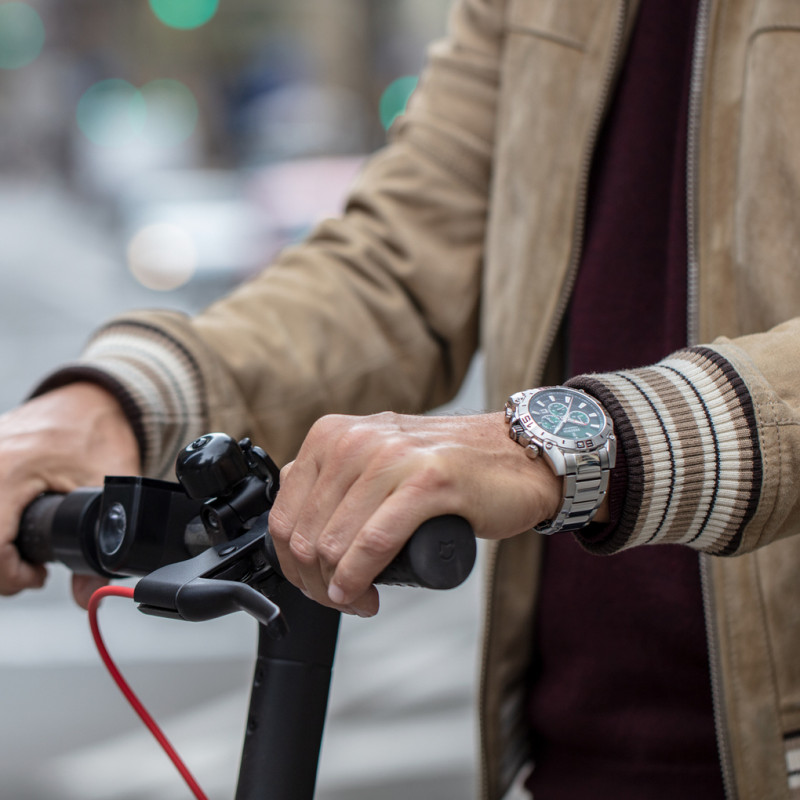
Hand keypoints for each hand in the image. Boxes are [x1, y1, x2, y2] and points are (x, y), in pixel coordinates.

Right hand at [0, 382, 139, 606]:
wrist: (97, 395)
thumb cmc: (100, 431)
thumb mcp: (107, 488)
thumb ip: (99, 546)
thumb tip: (84, 595)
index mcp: (10, 467)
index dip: (8, 574)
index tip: (36, 577)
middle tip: (29, 568)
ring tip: (23, 551)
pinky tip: (13, 529)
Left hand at [268, 411, 561, 615]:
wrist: (519, 456)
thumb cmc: (448, 467)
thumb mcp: (376, 460)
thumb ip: (335, 481)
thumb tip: (296, 532)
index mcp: (333, 435)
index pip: (285, 513)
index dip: (293, 564)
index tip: (315, 584)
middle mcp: (356, 440)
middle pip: (306, 535)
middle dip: (315, 583)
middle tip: (341, 599)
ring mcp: (394, 457)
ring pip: (334, 543)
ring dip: (338, 589)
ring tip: (359, 600)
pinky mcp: (430, 481)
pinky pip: (375, 543)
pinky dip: (359, 578)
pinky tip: (364, 595)